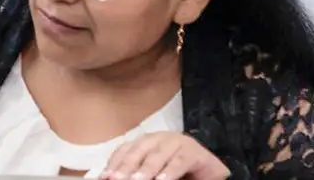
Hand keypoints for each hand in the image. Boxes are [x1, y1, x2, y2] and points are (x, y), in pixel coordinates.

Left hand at [101, 132, 228, 179]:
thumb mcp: (152, 173)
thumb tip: (108, 177)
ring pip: (157, 156)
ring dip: (146, 170)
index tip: (104, 177)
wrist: (209, 169)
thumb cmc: (177, 173)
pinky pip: (179, 162)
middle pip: (137, 153)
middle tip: (116, 179)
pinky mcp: (193, 151)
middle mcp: (157, 139)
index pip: (124, 152)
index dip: (114, 164)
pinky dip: (169, 172)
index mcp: (143, 143)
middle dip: (125, 168)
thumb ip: (135, 173)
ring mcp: (175, 142)